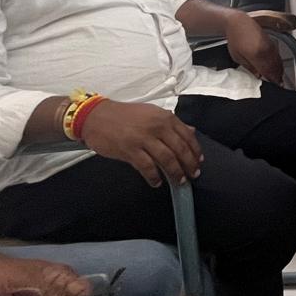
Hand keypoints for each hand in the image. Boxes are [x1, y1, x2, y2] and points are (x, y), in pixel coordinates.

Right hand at [81, 101, 203, 187]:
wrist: (97, 116)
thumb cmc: (124, 115)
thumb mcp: (152, 113)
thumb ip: (171, 123)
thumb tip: (191, 131)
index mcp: (165, 117)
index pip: (187, 136)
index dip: (195, 151)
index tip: (199, 161)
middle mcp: (157, 126)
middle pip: (180, 149)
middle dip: (189, 165)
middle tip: (193, 175)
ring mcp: (144, 138)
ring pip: (167, 159)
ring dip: (175, 173)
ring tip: (179, 181)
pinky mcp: (130, 149)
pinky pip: (147, 167)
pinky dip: (154, 177)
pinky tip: (157, 182)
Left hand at [224, 10, 283, 84]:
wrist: (239, 23)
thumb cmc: (235, 38)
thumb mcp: (237, 57)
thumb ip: (249, 67)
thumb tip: (258, 75)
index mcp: (256, 55)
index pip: (267, 71)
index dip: (272, 80)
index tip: (275, 85)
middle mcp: (265, 50)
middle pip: (275, 67)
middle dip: (277, 76)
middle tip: (279, 84)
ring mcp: (270, 46)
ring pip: (278, 61)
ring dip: (279, 70)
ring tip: (279, 78)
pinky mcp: (271, 42)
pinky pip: (277, 55)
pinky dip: (278, 62)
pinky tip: (277, 66)